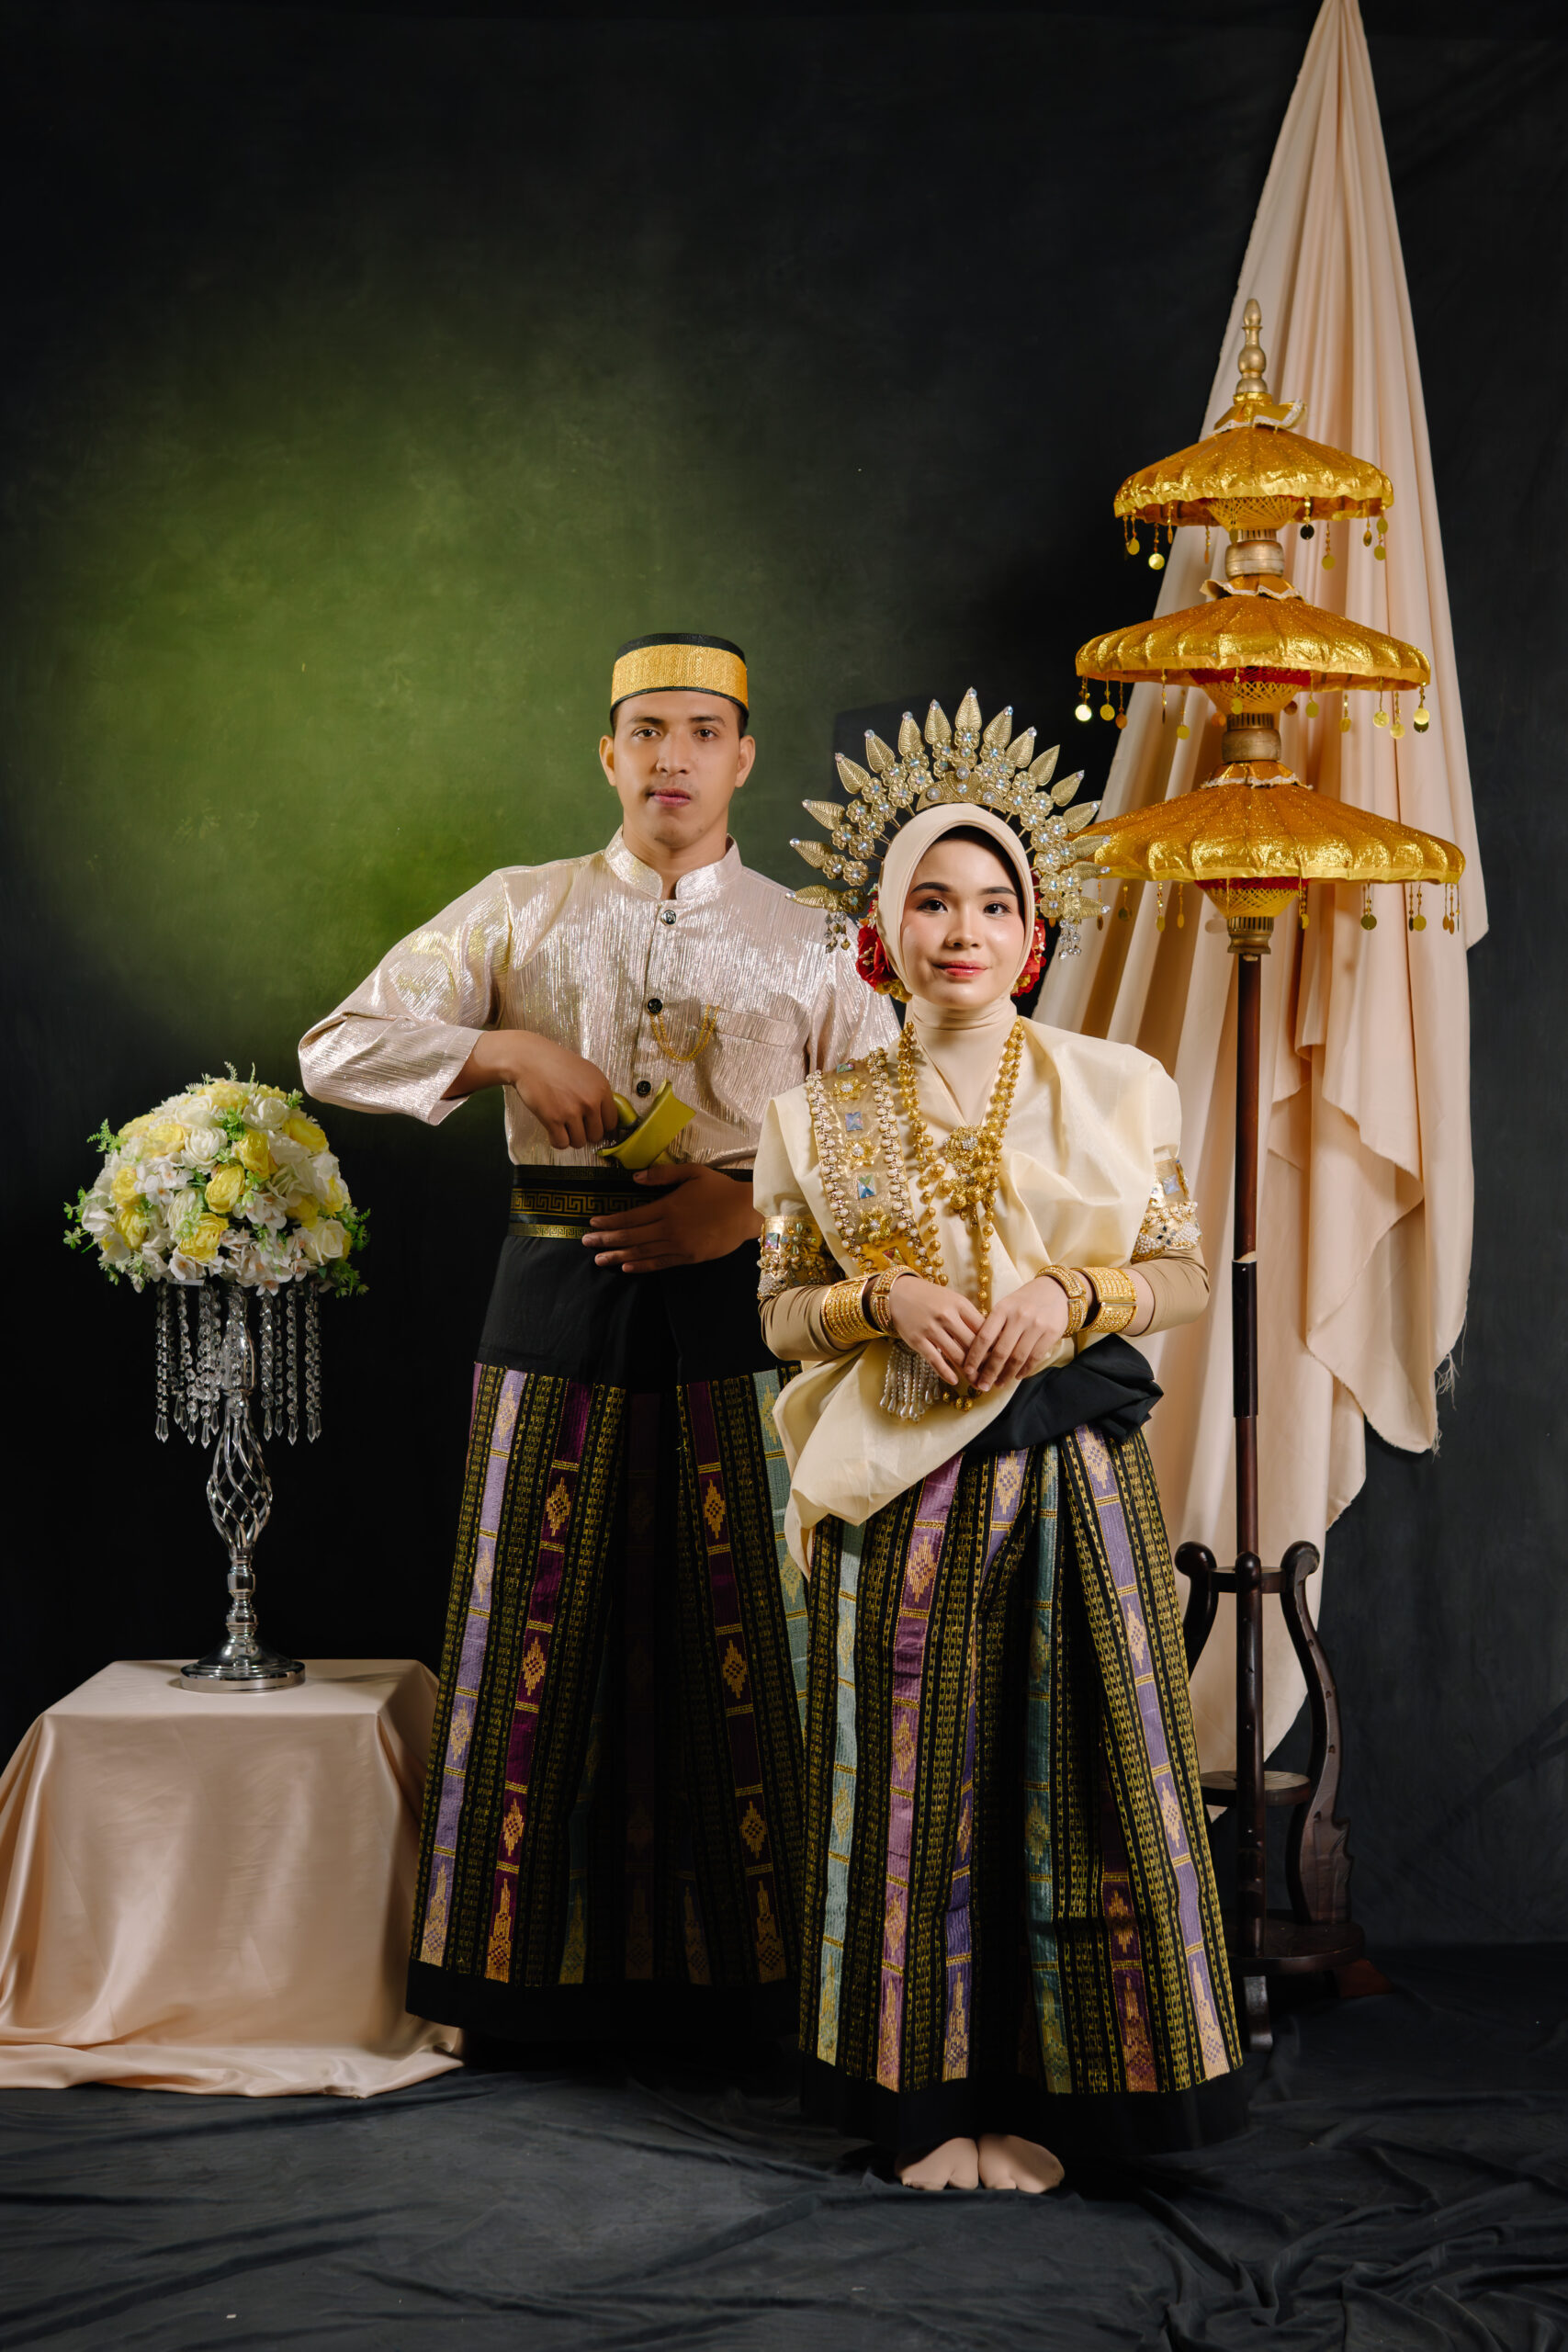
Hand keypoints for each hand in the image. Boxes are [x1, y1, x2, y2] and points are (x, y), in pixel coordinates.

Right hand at [446, 1030, 618, 1149]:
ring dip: (571, 1138)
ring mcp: (572, 1111)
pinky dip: (557, 1140)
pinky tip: (553, 1130)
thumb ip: (598, 1092)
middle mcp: (590, 1101)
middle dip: (585, 1133)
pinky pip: (562, 1143)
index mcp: (601, 1088)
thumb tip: (604, 1114)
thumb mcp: (587, 1072)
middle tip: (574, 1125)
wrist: (530, 1059)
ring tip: (563, 1126)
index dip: (600, 1125)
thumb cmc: (555, 1064)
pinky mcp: (554, 1119)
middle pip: (597, 1135)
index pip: (611, 1121)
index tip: (591, 1124)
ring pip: (580, 1142)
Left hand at [585, 1163, 762, 1273]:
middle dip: (606, 1240)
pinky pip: (660, 1263)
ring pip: (642, 1252)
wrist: (747, 1212)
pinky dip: (641, 1265)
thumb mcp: (692, 1172)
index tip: (592, 1223)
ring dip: (618, 1255)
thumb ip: (662, 1174)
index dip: (610, 1221)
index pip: (631, 1216)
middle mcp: (669, 1229)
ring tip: (599, 1260)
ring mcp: (679, 1246)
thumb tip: (635, 1178)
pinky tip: (626, 1266)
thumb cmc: (719, 1189)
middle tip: (586, 1243)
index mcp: (668, 1207)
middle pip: (631, 1236)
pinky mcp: (688, 1258)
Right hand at [884, 1275, 984, 1387]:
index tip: (1001, 1358)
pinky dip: (946, 1372)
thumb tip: (991, 1337)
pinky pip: (935, 1360)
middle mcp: (946, 1316)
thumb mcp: (953, 1300)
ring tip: (977, 1382)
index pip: (983, 1329)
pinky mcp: (917, 1340)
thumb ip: (970, 1316)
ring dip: (968, 1372)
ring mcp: (931, 1328)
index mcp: (960, 1304)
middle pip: (972, 1345)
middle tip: (992, 1376)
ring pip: (956, 1355)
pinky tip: (955, 1380)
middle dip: (984, 1363)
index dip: (993, 1346)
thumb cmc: (931, 1298)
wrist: (898, 1294)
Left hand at [959, 1276, 1070, 1393]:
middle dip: (989, 1372)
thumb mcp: (1006, 1306)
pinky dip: (1024, 1370)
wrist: (1056, 1290)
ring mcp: (1036, 1326)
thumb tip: (978, 1355)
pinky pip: (1034, 1357)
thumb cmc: (1024, 1301)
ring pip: (1018, 1358)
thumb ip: (994, 1326)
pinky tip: (1016, 1376)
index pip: (984, 1337)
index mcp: (1003, 1308)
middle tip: (982, 1386)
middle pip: (1000, 1352)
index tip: (967, 1371)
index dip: (974, 1357)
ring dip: (1006, 1375)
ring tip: (998, 1384)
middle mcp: (1019, 1317)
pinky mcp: (1052, 1333)